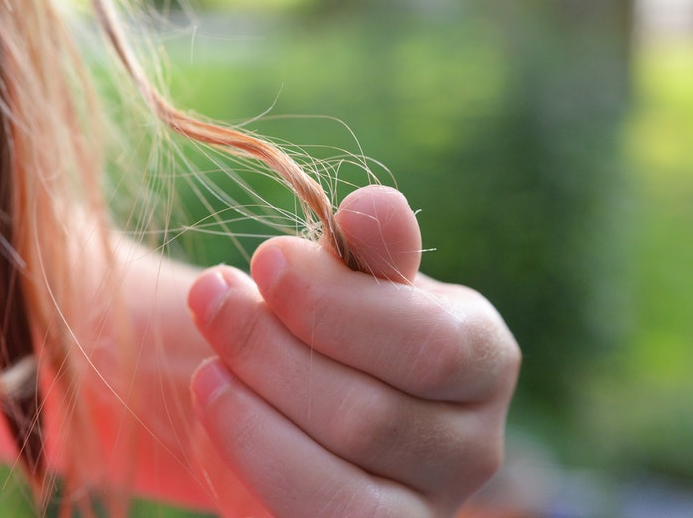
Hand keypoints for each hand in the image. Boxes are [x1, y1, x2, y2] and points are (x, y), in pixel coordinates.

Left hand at [187, 186, 520, 515]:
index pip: (431, 348)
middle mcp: (473, 450)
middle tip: (211, 298)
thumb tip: (373, 206)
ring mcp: (421, 515)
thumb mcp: (353, 276)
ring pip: (336, 484)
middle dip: (272, 350)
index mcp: (485, 362)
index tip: (264, 260)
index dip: (338, 305)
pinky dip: (248, 464)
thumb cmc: (333, 323)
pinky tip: (217, 412)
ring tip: (208, 365)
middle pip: (369, 417)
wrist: (293, 395)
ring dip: (252, 414)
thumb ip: (371, 248)